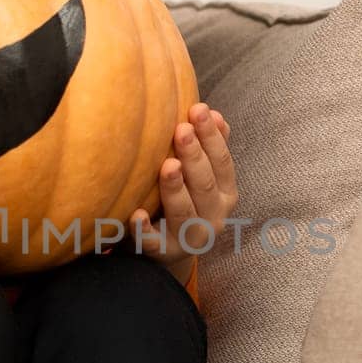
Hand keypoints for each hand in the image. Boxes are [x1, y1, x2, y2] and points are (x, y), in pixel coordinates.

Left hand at [130, 103, 236, 284]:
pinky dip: (144, 229)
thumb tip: (213, 113)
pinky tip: (135, 214)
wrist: (169, 249)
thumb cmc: (185, 201)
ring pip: (184, 213)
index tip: (198, 110)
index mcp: (225, 195)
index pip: (222, 163)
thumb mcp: (202, 176)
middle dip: (195, 156)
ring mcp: (189, 238)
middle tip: (181, 129)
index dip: (212, 137)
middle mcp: (214, 218)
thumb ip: (210, 148)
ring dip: (176, 189)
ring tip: (167, 165)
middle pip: (205, 185)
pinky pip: (152, 242)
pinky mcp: (162, 252)